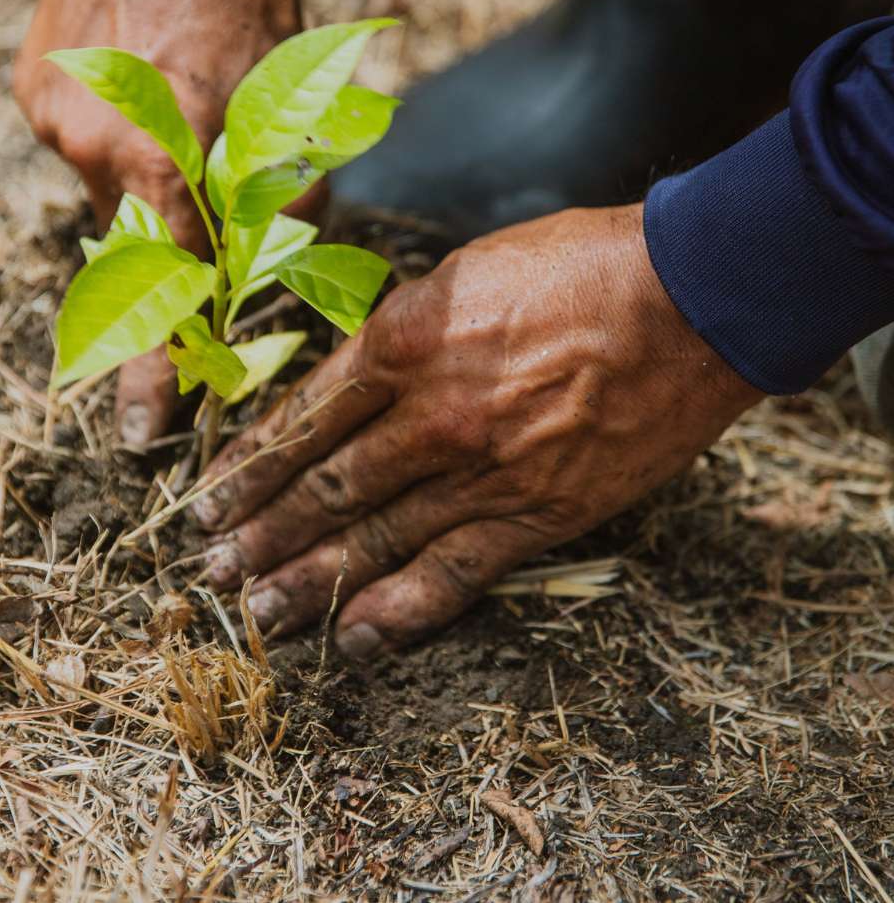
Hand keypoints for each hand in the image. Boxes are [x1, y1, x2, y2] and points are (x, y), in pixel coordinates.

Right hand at [15, 0, 301, 443]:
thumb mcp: (289, 90)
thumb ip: (284, 192)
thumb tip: (276, 274)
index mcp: (168, 148)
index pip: (167, 287)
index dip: (158, 364)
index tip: (145, 433)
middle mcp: (96, 147)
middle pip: (139, 250)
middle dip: (171, 259)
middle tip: (195, 226)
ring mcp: (54, 121)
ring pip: (111, 204)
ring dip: (150, 194)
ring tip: (178, 127)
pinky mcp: (32, 95)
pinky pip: (83, 156)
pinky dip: (119, 151)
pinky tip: (144, 100)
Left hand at [195, 204, 760, 657]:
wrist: (691, 296)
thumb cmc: (578, 264)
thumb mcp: (463, 272)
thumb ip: (402, 332)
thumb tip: (357, 376)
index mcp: (403, 340)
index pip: (303, 419)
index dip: (251, 466)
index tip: (211, 498)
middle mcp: (429, 414)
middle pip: (325, 486)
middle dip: (260, 532)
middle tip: (210, 569)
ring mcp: (483, 472)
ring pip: (374, 538)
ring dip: (307, 580)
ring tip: (256, 613)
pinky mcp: (539, 514)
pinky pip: (454, 573)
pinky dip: (399, 611)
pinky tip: (352, 638)